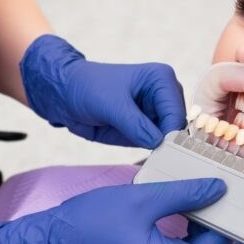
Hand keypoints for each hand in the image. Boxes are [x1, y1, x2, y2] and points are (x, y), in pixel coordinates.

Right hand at [0, 178, 243, 243]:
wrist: (58, 239)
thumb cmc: (93, 222)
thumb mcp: (143, 198)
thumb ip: (185, 194)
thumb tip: (218, 188)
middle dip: (229, 226)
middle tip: (243, 196)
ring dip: (209, 224)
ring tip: (219, 191)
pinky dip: (191, 227)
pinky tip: (192, 200)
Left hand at [19, 34, 185, 147]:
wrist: (65, 94)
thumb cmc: (87, 88)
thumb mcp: (111, 105)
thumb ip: (135, 124)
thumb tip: (158, 143)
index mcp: (161, 79)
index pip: (176, 112)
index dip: (171, 133)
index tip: (163, 152)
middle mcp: (163, 96)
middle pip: (178, 126)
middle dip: (171, 144)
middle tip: (163, 161)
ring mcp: (155, 113)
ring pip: (170, 139)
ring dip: (165, 152)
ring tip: (158, 163)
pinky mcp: (146, 128)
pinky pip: (157, 146)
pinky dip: (155, 155)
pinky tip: (151, 162)